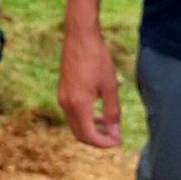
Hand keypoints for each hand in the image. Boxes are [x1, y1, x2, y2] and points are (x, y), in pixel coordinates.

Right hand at [59, 24, 121, 147]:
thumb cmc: (97, 58)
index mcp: (78, 104)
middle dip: (97, 140)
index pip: (89, 135)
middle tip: (114, 137)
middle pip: (79, 134)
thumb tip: (115, 133)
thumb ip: (112, 112)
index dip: (104, 143)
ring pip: (75, 124)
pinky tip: (97, 112)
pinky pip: (72, 114)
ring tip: (108, 126)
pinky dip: (84, 119)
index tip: (118, 141)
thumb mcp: (109, 86)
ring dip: (90, 129)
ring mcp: (62, 97)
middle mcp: (66, 103)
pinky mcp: (62, 91)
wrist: (80, 36)